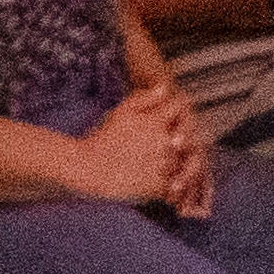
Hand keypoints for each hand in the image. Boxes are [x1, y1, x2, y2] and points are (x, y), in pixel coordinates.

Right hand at [76, 61, 212, 216]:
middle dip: (177, 141)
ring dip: (174, 163)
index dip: (177, 113)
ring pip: (180, 162)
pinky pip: (172, 185)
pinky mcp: (157, 186)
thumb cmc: (104, 138)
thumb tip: (165, 87)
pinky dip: (168, 184)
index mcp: (156, 122)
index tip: (170, 119)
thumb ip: (145, 98)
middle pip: (184, 139)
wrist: (89, 168)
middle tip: (164, 147)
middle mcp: (163, 142)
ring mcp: (162, 165)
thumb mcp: (122, 112)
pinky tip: (154, 181)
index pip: (180, 111)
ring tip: (156, 167)